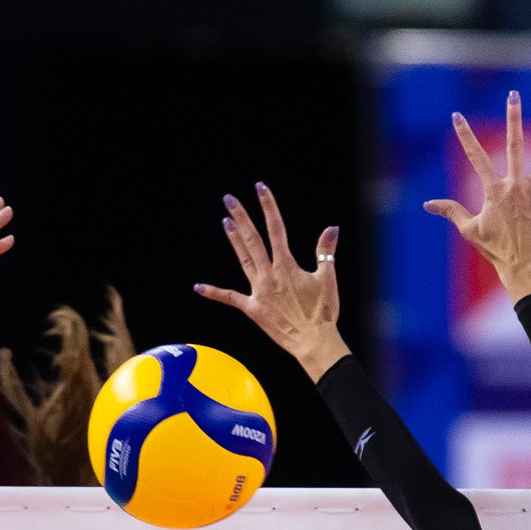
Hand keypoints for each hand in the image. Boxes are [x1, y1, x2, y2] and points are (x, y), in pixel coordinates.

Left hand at [195, 184, 346, 380]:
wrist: (314, 342)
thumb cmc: (324, 312)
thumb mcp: (327, 278)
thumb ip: (326, 251)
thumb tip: (332, 228)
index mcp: (287, 265)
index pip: (276, 228)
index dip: (268, 206)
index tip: (260, 187)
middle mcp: (269, 274)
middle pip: (252, 239)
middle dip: (241, 217)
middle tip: (229, 198)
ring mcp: (258, 291)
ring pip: (243, 259)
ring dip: (234, 240)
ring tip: (225, 222)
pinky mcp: (252, 309)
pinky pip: (230, 298)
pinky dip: (214, 293)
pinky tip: (198, 287)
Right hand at [423, 94, 530, 302]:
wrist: (523, 267)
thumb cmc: (495, 250)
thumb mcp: (470, 230)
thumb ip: (451, 211)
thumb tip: (428, 204)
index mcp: (494, 191)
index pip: (476, 158)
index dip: (464, 136)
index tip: (457, 117)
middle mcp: (516, 186)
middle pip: (514, 146)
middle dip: (513, 118)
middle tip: (513, 96)